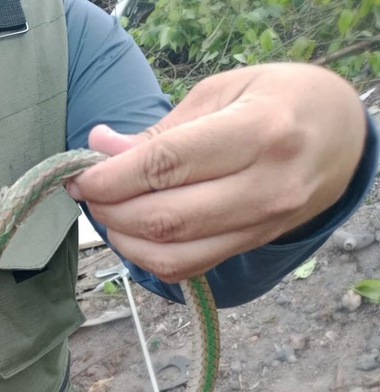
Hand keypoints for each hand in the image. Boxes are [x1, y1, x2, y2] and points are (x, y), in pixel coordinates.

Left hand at [67, 63, 366, 282]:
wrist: (342, 137)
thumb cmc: (279, 100)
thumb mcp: (222, 93)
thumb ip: (160, 130)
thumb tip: (100, 149)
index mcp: (258, 132)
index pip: (165, 166)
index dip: (110, 178)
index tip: (80, 175)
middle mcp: (265, 185)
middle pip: (163, 218)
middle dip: (109, 210)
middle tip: (87, 192)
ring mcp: (262, 224)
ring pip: (171, 254)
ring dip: (122, 239)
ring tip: (106, 212)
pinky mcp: (252, 246)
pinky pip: (187, 268)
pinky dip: (147, 257)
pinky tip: (132, 232)